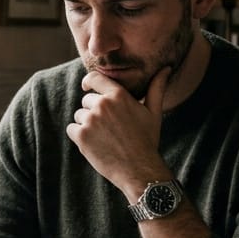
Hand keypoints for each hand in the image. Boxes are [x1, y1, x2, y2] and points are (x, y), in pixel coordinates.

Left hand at [67, 66, 173, 197]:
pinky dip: (79, 137)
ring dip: (87, 125)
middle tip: (110, 128)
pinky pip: (72, 129)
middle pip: (87, 101)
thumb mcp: (154, 112)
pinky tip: (95, 144)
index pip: (94, 78)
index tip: (87, 87)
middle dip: (94, 112)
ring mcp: (90, 120)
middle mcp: (103, 104)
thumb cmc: (147, 140)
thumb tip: (166, 68)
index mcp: (118, 95)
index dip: (89, 82)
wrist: (139, 169)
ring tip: (105, 138)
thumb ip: (156, 88)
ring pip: (79, 116)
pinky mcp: (81, 136)